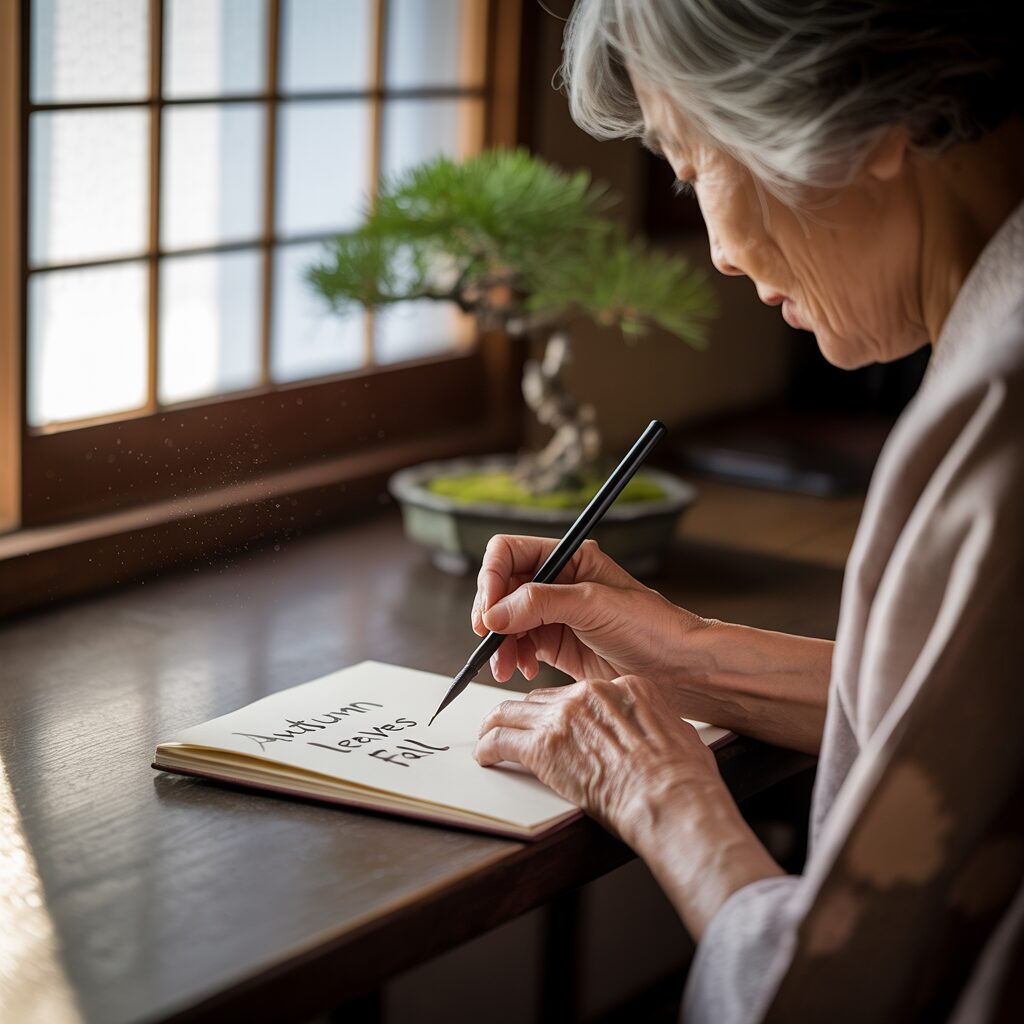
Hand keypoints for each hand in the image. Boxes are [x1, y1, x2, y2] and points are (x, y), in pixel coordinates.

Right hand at [472, 534, 710, 685]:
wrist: (679, 668)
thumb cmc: (652, 627)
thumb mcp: (595, 605)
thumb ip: (541, 603)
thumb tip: (495, 613)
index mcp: (568, 557)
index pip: (509, 553)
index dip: (491, 577)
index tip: (489, 609)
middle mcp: (557, 582)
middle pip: (501, 589)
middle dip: (491, 615)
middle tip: (489, 639)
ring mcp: (554, 614)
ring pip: (505, 621)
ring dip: (499, 643)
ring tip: (504, 666)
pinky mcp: (555, 644)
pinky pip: (519, 645)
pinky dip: (512, 657)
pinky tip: (523, 669)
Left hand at [474, 674, 720, 844]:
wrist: (670, 797)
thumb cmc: (682, 777)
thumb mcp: (678, 734)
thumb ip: (656, 726)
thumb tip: (657, 736)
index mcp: (624, 687)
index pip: (580, 691)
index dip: (563, 707)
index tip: (558, 720)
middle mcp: (590, 693)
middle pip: (543, 698)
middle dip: (526, 713)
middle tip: (513, 725)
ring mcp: (563, 718)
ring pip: (514, 711)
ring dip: (496, 724)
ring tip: (487, 734)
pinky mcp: (542, 746)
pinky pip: (501, 740)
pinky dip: (487, 747)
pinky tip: (484, 756)